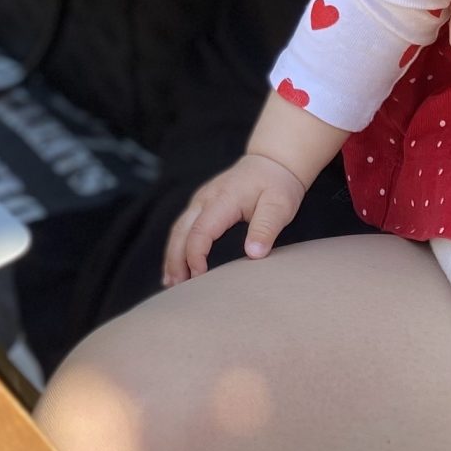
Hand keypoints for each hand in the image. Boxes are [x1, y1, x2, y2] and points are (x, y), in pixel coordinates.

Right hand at [163, 154, 305, 285]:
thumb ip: (266, 228)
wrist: (272, 162)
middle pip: (181, 231)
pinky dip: (177, 246)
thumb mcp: (279, 206)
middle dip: (176, 260)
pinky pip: (183, 227)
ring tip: (171, 283)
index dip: (196, 255)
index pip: (201, 230)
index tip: (199, 277)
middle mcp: (206, 198)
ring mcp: (201, 200)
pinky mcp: (202, 205)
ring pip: (178, 229)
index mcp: (223, 199)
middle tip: (176, 289)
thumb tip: (254, 254)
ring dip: (172, 256)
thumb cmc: (277, 184)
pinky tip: (176, 265)